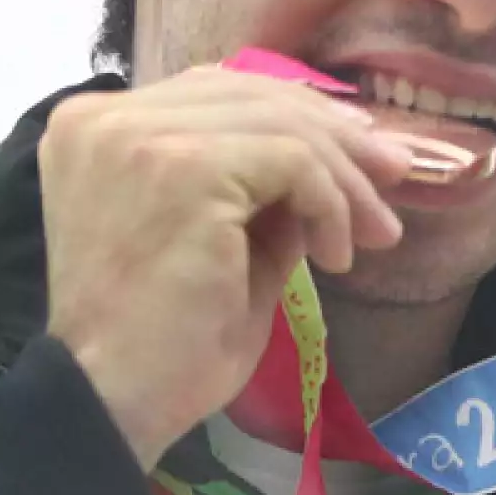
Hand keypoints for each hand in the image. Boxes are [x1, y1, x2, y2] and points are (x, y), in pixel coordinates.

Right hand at [39, 66, 413, 470]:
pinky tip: (336, 256)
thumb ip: (265, 182)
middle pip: (258, 98)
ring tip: (376, 232)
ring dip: (346, 181)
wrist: (118, 403)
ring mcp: (141, 135)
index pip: (224, 91)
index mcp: (99, 124)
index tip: (365, 146)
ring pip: (285, 126)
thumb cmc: (165, 335)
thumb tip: (346, 153)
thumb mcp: (223, 233)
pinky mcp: (184, 166)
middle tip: (396, 177)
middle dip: (341, 140)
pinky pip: (294, 162)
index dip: (303, 113)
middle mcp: (109, 115)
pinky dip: (332, 205)